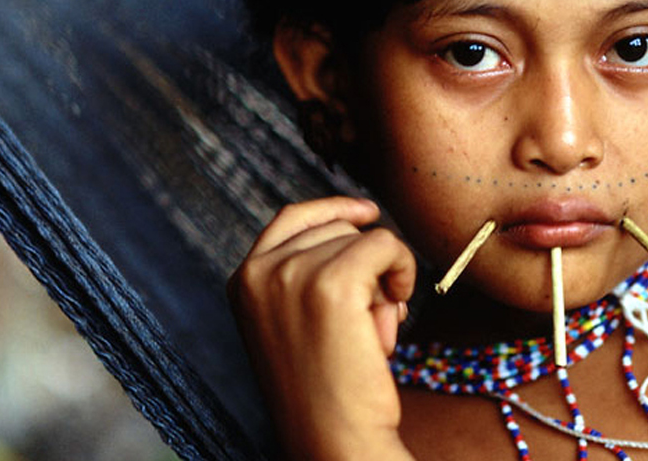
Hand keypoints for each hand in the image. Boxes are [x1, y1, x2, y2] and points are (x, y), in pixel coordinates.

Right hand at [228, 197, 416, 460]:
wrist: (334, 441)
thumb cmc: (327, 390)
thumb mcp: (298, 322)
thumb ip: (310, 274)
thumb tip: (363, 222)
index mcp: (243, 280)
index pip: (292, 218)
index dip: (335, 209)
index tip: (369, 213)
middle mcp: (259, 271)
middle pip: (335, 227)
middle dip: (365, 264)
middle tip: (373, 317)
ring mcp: (292, 273)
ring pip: (364, 237)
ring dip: (385, 276)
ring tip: (375, 330)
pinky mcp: (333, 282)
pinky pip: (386, 244)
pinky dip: (404, 270)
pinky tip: (398, 311)